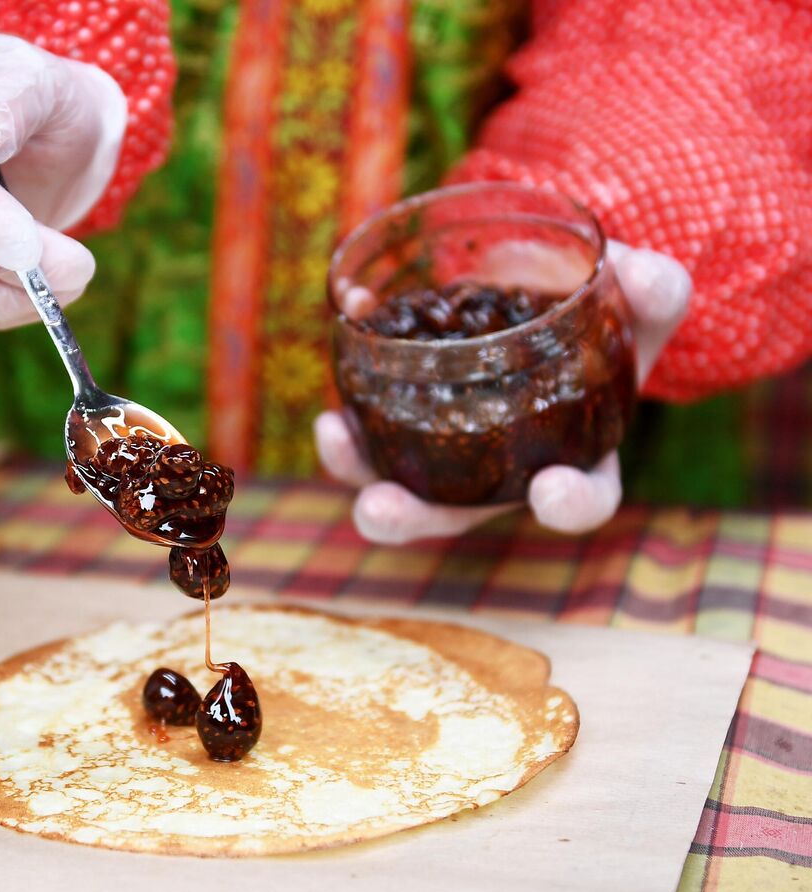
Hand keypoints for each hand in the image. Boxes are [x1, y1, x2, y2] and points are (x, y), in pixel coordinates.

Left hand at [315, 242, 691, 543]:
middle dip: (412, 517)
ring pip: (395, 479)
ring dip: (356, 466)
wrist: (556, 288)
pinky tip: (352, 321)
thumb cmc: (608, 310)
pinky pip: (369, 413)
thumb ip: (654, 291)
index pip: (579, 499)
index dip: (566, 504)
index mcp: (575, 457)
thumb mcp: (642, 299)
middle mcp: (501, 470)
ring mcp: (447, 448)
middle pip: (454, 514)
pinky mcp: (406, 410)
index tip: (549, 492)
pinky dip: (352, 378)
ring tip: (331, 434)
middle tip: (378, 509)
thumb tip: (645, 279)